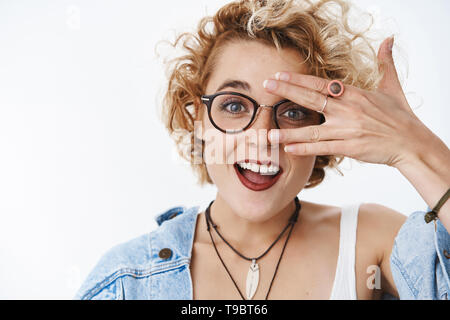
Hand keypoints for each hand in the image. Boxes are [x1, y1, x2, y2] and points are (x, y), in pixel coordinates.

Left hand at [264, 37, 429, 167]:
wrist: (411, 142)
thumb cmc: (400, 116)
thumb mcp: (392, 87)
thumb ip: (385, 63)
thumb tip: (388, 40)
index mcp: (353, 94)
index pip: (320, 84)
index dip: (298, 80)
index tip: (279, 76)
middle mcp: (347, 110)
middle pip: (311, 99)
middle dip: (286, 92)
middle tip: (265, 86)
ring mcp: (347, 130)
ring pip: (312, 130)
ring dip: (289, 131)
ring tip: (269, 132)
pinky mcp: (350, 147)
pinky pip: (323, 148)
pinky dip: (305, 149)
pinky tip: (290, 149)